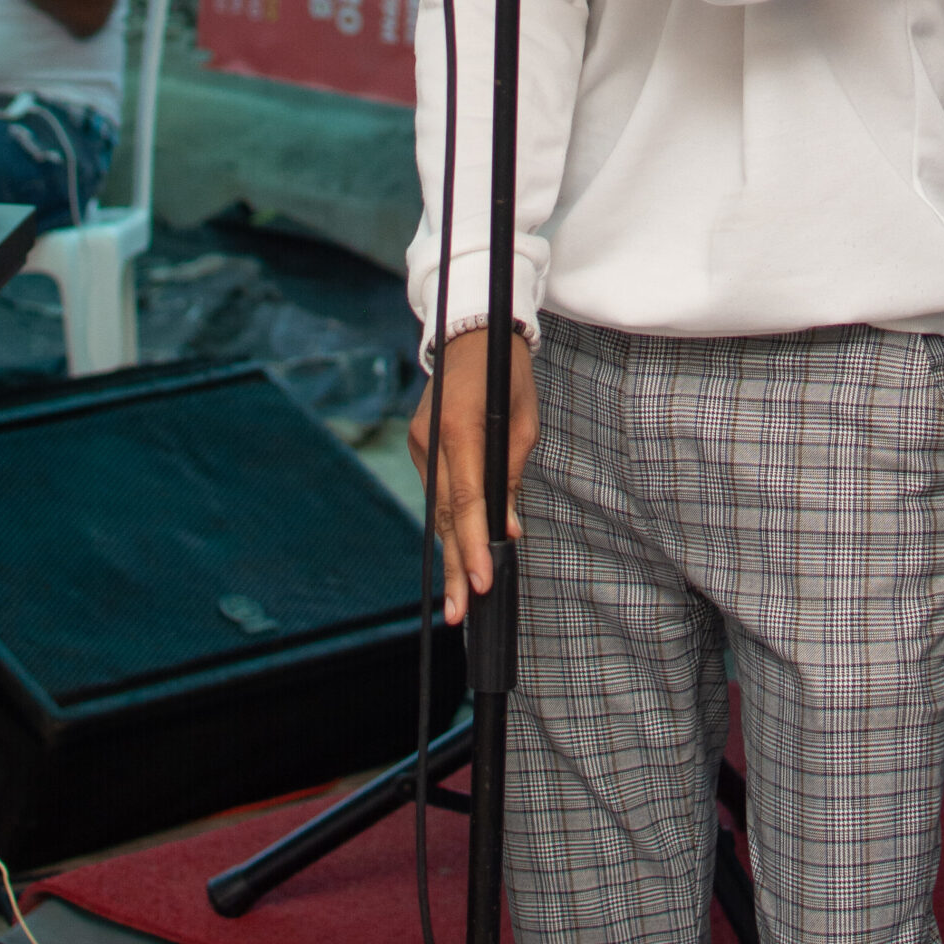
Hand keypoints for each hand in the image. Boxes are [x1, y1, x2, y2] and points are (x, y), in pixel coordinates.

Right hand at [408, 325, 539, 623]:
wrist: (472, 332)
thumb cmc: (507, 373)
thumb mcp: (524, 421)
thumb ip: (511, 473)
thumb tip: (507, 527)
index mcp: (459, 428)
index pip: (468, 498)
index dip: (474, 543)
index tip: (483, 580)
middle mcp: (430, 439)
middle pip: (445, 514)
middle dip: (456, 566)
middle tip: (462, 612)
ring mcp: (419, 443)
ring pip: (438, 508)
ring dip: (450, 552)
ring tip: (460, 598)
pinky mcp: (419, 445)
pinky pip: (437, 492)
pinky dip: (449, 524)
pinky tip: (457, 556)